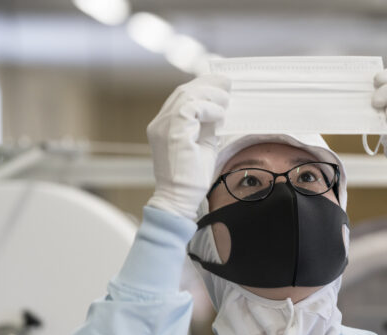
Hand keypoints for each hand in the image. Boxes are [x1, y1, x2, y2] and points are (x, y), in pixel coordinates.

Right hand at [146, 75, 230, 219]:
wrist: (179, 199)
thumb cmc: (190, 178)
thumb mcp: (204, 144)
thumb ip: (208, 126)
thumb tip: (220, 109)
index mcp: (164, 126)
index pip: (181, 98)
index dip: (201, 88)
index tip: (220, 86)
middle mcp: (159, 123)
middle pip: (183, 91)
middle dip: (207, 84)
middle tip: (226, 83)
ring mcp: (163, 127)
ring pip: (187, 95)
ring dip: (210, 95)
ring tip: (226, 101)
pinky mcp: (172, 132)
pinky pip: (191, 108)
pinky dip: (209, 109)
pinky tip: (220, 116)